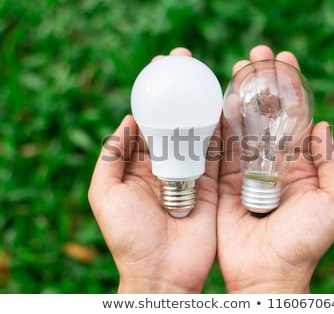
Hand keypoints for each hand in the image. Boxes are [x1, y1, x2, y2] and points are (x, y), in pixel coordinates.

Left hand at [88, 48, 218, 292]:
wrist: (164, 272)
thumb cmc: (129, 237)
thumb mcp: (105, 195)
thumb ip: (111, 157)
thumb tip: (128, 119)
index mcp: (140, 165)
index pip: (149, 121)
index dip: (153, 94)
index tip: (159, 68)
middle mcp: (168, 165)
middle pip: (176, 120)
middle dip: (180, 91)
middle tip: (186, 60)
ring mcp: (193, 174)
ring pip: (199, 132)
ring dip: (203, 103)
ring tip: (208, 74)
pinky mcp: (215, 185)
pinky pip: (220, 154)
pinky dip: (224, 131)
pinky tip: (227, 105)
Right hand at [217, 45, 333, 292]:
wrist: (268, 273)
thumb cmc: (304, 241)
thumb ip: (331, 164)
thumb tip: (323, 124)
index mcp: (300, 165)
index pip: (295, 117)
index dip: (290, 87)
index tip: (284, 60)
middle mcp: (272, 162)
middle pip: (266, 114)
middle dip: (262, 83)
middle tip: (255, 55)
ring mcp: (246, 169)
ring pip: (242, 124)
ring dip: (239, 94)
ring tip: (236, 68)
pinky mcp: (222, 179)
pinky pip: (220, 146)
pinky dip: (219, 121)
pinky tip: (219, 97)